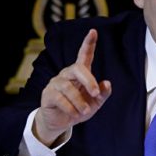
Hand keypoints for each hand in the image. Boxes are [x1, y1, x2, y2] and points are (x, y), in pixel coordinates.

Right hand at [34, 29, 111, 146]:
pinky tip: (74, 115)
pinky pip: (59, 98)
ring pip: (68, 87)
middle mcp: (67, 74)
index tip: (93, 31)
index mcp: (79, 74)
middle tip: (96, 94)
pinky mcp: (47, 94)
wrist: (61, 123)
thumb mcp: (94, 103)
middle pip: (77, 68)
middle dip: (89, 81)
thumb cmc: (79, 109)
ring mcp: (56, 83)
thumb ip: (102, 94)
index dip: (89, 43)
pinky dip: (70, 108)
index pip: (84, 55)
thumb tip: (107, 83)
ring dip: (79, 101)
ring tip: (85, 111)